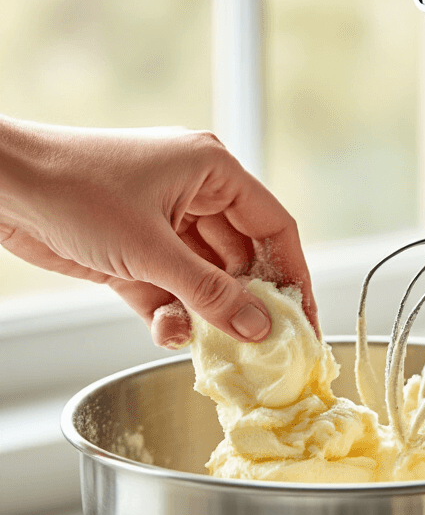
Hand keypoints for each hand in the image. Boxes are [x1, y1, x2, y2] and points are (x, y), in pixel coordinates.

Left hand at [0, 116, 316, 346]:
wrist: (3, 188)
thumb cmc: (75, 191)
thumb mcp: (152, 250)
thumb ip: (210, 294)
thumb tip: (259, 328)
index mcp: (211, 170)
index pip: (273, 226)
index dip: (293, 274)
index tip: (304, 318)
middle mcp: (192, 194)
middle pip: (240, 259)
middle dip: (245, 302)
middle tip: (258, 345)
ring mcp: (161, 224)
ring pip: (203, 281)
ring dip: (203, 314)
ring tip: (205, 341)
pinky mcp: (131, 253)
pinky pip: (168, 291)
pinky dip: (170, 314)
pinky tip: (166, 331)